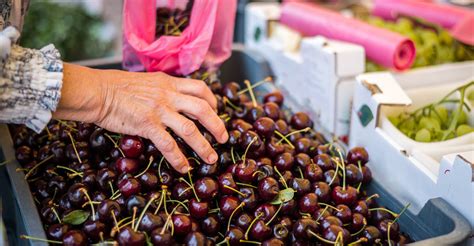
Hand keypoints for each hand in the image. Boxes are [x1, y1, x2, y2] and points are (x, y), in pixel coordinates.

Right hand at [54, 63, 228, 172]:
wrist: (97, 91)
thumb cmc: (116, 87)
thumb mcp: (146, 81)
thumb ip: (162, 89)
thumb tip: (172, 100)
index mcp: (169, 82)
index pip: (200, 88)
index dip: (213, 101)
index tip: (216, 111)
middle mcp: (168, 95)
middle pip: (203, 109)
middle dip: (217, 125)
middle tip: (223, 138)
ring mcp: (159, 110)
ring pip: (190, 130)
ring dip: (204, 146)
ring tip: (211, 159)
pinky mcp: (147, 124)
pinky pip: (169, 145)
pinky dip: (179, 159)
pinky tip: (184, 168)